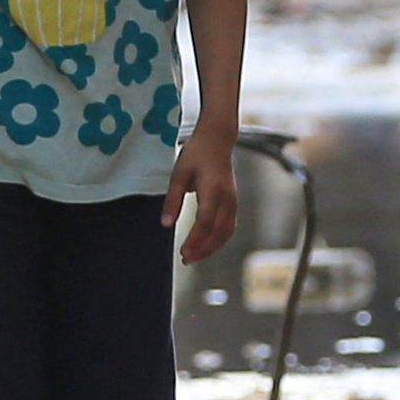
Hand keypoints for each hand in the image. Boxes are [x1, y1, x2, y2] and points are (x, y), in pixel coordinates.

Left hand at [163, 127, 239, 264]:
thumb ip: (173, 200)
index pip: (204, 223)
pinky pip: (229, 227)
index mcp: (212, 190)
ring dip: (211, 248)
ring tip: (195, 257)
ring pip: (226, 232)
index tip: (183, 252)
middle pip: (217, 232)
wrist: (217, 140)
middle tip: (186, 260)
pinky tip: (207, 246)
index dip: (194, 241)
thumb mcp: (178, 174)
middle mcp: (227, 198)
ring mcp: (233, 201)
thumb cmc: (197, 154)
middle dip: (202, 249)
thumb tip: (165, 224)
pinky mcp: (234, 202)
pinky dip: (219, 240)